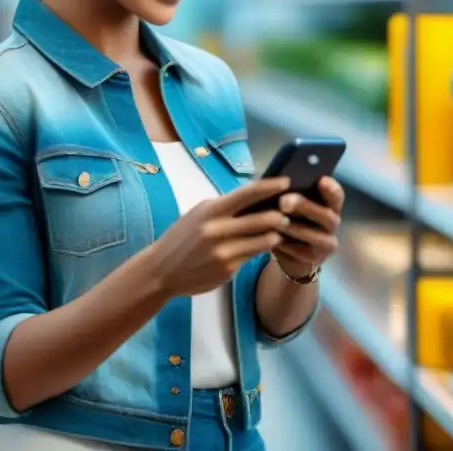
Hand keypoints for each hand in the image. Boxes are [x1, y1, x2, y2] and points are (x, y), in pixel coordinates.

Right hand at [148, 177, 291, 297]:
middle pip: (261, 218)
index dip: (270, 187)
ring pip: (263, 240)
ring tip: (282, 231)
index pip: (247, 194)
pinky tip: (267, 246)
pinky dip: (263, 249)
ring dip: (276, 235)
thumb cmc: (182, 238)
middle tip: (291, 212)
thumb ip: (224, 208)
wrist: (161, 270)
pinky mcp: (227, 269)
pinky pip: (253, 256)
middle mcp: (217, 229)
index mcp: (211, 210)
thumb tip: (254, 197)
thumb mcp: (199, 215)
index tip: (287, 181)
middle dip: (280, 215)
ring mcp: (223, 251)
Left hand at [272, 176, 343, 278]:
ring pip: (312, 235)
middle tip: (284, 201)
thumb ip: (291, 193)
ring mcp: (326, 244)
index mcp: (330, 206)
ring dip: (292, 227)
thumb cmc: (292, 219)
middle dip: (304, 207)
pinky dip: (284, 243)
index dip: (331, 189)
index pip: (336, 196)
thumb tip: (275, 180)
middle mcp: (332, 224)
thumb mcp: (294, 205)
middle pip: (326, 216)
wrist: (292, 252)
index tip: (322, 180)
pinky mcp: (313, 259)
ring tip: (274, 220)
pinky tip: (271, 237)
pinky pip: (299, 250)